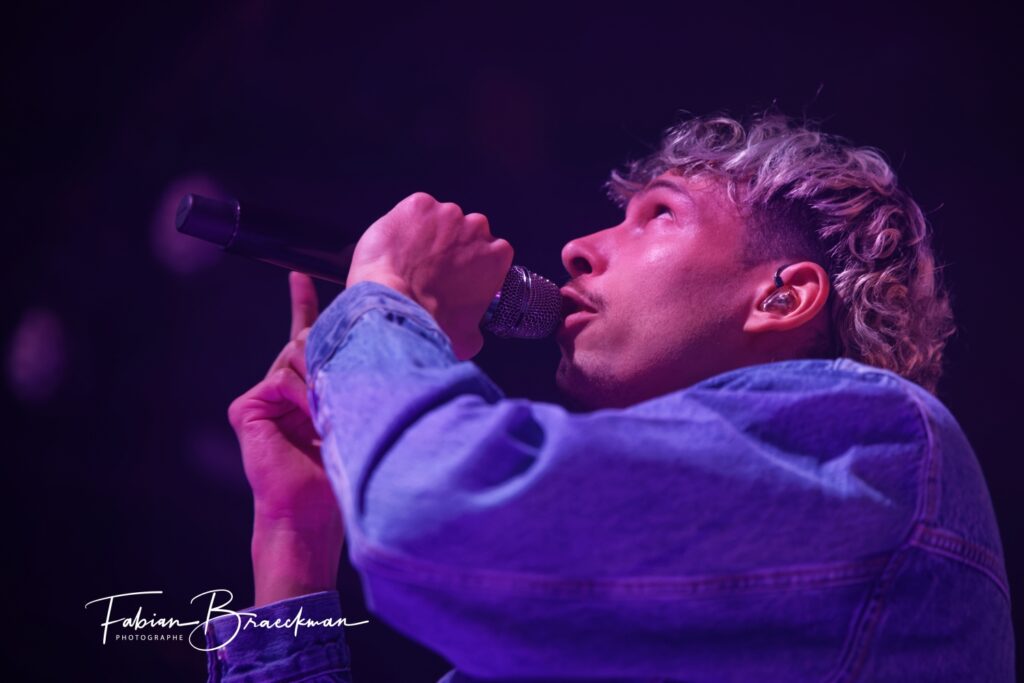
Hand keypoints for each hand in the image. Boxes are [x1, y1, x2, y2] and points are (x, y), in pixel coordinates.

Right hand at [227, 271, 342, 605]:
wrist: (313, 509)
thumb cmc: (340, 467)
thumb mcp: (352, 409)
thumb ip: (346, 374)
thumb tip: (367, 338)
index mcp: (304, 387)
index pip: (303, 336)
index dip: (303, 305)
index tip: (299, 277)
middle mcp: (279, 387)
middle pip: (304, 343)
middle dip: (328, 358)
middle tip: (338, 394)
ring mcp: (260, 397)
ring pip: (295, 358)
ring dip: (320, 384)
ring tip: (326, 417)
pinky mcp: (245, 407)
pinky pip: (281, 381)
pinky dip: (301, 397)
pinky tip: (308, 420)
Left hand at [346, 192, 514, 359]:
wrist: (392, 307)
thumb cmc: (430, 322)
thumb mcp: (467, 337)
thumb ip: (477, 324)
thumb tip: (472, 331)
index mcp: (497, 255)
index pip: (491, 252)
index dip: (472, 264)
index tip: (457, 276)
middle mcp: (477, 227)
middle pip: (466, 232)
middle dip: (451, 247)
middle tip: (431, 271)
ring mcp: (447, 213)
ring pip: (440, 220)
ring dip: (429, 235)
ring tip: (410, 260)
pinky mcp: (418, 205)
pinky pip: (414, 211)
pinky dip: (406, 224)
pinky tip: (398, 246)